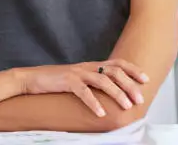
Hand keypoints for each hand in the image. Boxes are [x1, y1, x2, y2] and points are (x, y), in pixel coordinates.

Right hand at [14, 59, 149, 116]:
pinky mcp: (66, 81)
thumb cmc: (55, 81)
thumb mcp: (78, 79)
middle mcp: (86, 67)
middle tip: (138, 99)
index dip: (133, 69)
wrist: (31, 78)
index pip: (117, 63)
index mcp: (91, 65)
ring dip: (117, 93)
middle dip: (129, 85)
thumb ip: (92, 82)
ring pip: (103, 80)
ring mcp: (76, 73)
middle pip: (114, 71)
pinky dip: (94, 102)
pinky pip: (83, 92)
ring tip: (126, 106)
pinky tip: (101, 113)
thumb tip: (111, 92)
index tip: (145, 79)